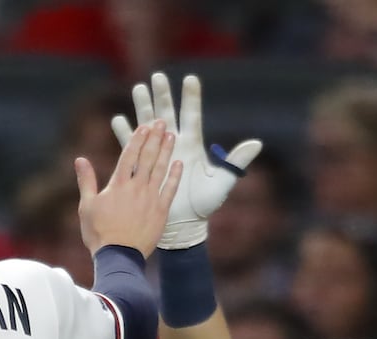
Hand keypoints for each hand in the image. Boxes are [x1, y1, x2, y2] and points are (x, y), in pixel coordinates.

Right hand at [75, 120, 181, 257]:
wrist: (118, 257)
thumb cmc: (99, 233)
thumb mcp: (86, 206)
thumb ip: (86, 181)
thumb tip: (80, 160)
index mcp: (118, 185)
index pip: (129, 155)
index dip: (138, 139)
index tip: (145, 126)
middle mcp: (136, 188)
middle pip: (148, 158)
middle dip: (155, 139)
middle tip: (162, 123)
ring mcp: (150, 199)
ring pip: (161, 169)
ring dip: (166, 151)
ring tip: (171, 136)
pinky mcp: (161, 212)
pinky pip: (170, 190)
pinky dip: (175, 176)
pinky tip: (179, 163)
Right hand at [112, 73, 261, 249]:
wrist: (184, 224)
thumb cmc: (204, 205)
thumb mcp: (222, 182)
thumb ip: (236, 162)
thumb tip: (257, 143)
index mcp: (192, 145)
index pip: (191, 116)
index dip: (191, 98)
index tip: (190, 78)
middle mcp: (175, 145)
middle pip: (167, 114)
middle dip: (163, 96)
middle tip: (158, 77)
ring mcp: (158, 154)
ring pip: (148, 125)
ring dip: (143, 108)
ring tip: (138, 89)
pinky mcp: (144, 166)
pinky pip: (132, 148)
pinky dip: (125, 134)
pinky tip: (119, 120)